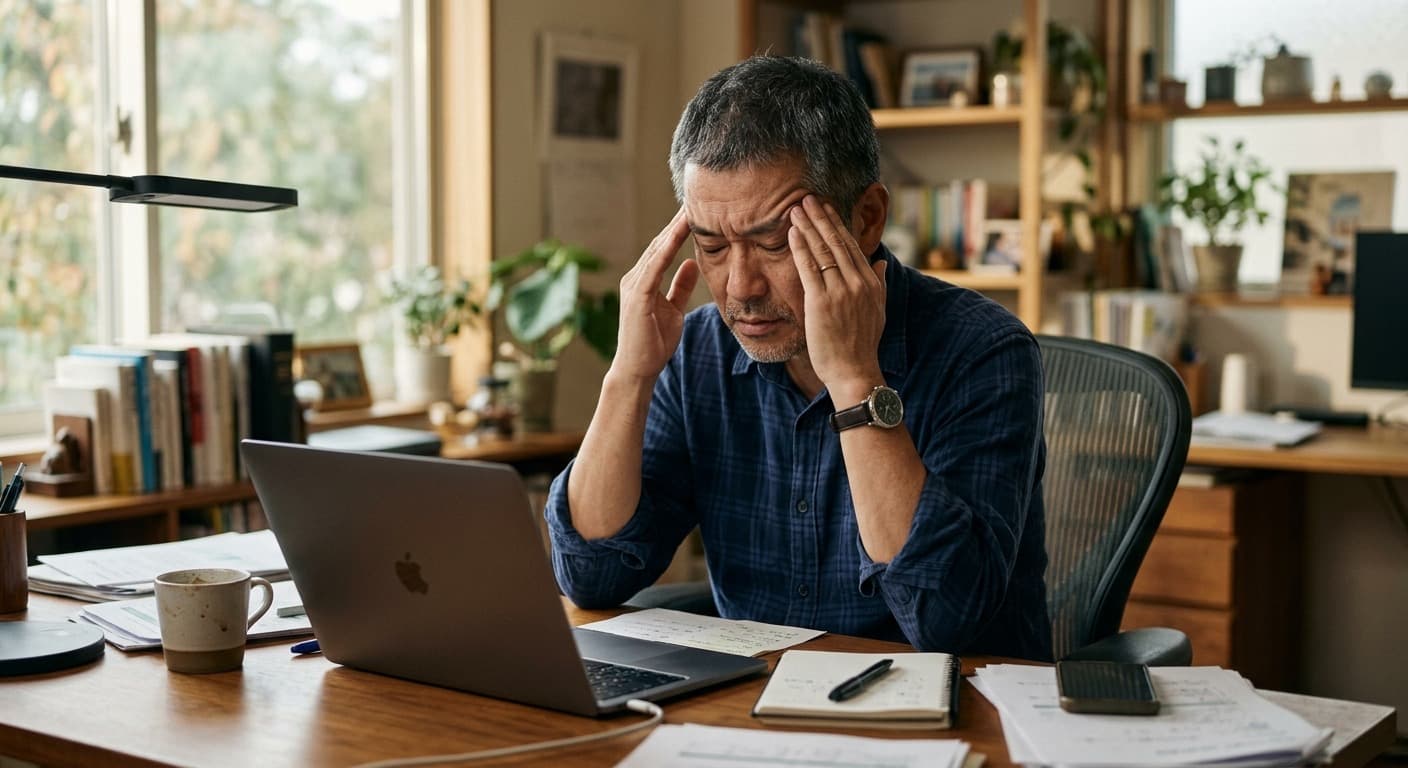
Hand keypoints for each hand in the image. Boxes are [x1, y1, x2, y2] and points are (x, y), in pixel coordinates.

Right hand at [609, 207, 699, 384]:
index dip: (680, 228)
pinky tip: (678, 233)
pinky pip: (654, 267)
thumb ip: (680, 287)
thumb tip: (692, 263)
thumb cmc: (653, 344)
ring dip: (674, 228)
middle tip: (696, 197)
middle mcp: (636, 277)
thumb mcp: (673, 310)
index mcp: (645, 280)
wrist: (637, 370)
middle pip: (661, 242)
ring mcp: (634, 285)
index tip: (697, 209)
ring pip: (657, 250)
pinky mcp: (637, 296)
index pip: (665, 247)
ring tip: (691, 208)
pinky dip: (666, 248)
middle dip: (678, 220)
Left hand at [788, 195, 887, 398]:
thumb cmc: (862, 345)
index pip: (851, 246)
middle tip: (807, 198)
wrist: (854, 371)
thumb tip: (879, 262)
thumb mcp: (878, 311)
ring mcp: (840, 291)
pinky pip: (809, 267)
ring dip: (808, 226)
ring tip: (796, 208)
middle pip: (836, 242)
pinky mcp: (821, 301)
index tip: (826, 208)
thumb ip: (878, 283)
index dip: (837, 224)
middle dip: (821, 217)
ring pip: (822, 250)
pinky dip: (800, 247)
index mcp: (870, 283)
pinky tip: (792, 232)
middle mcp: (857, 282)